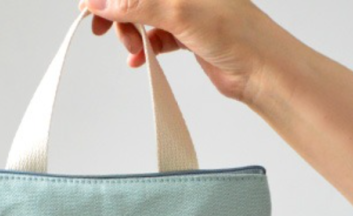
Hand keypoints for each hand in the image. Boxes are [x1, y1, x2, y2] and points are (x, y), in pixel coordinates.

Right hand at [77, 0, 270, 102]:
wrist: (263, 72)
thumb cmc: (238, 35)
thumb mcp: (180, 13)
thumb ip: (137, 4)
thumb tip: (100, 1)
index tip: (89, 6)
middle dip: (117, 11)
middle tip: (102, 30)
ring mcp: (186, 11)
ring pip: (143, 15)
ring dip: (130, 32)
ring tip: (131, 48)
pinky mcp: (188, 34)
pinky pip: (155, 36)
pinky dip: (144, 47)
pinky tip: (139, 59)